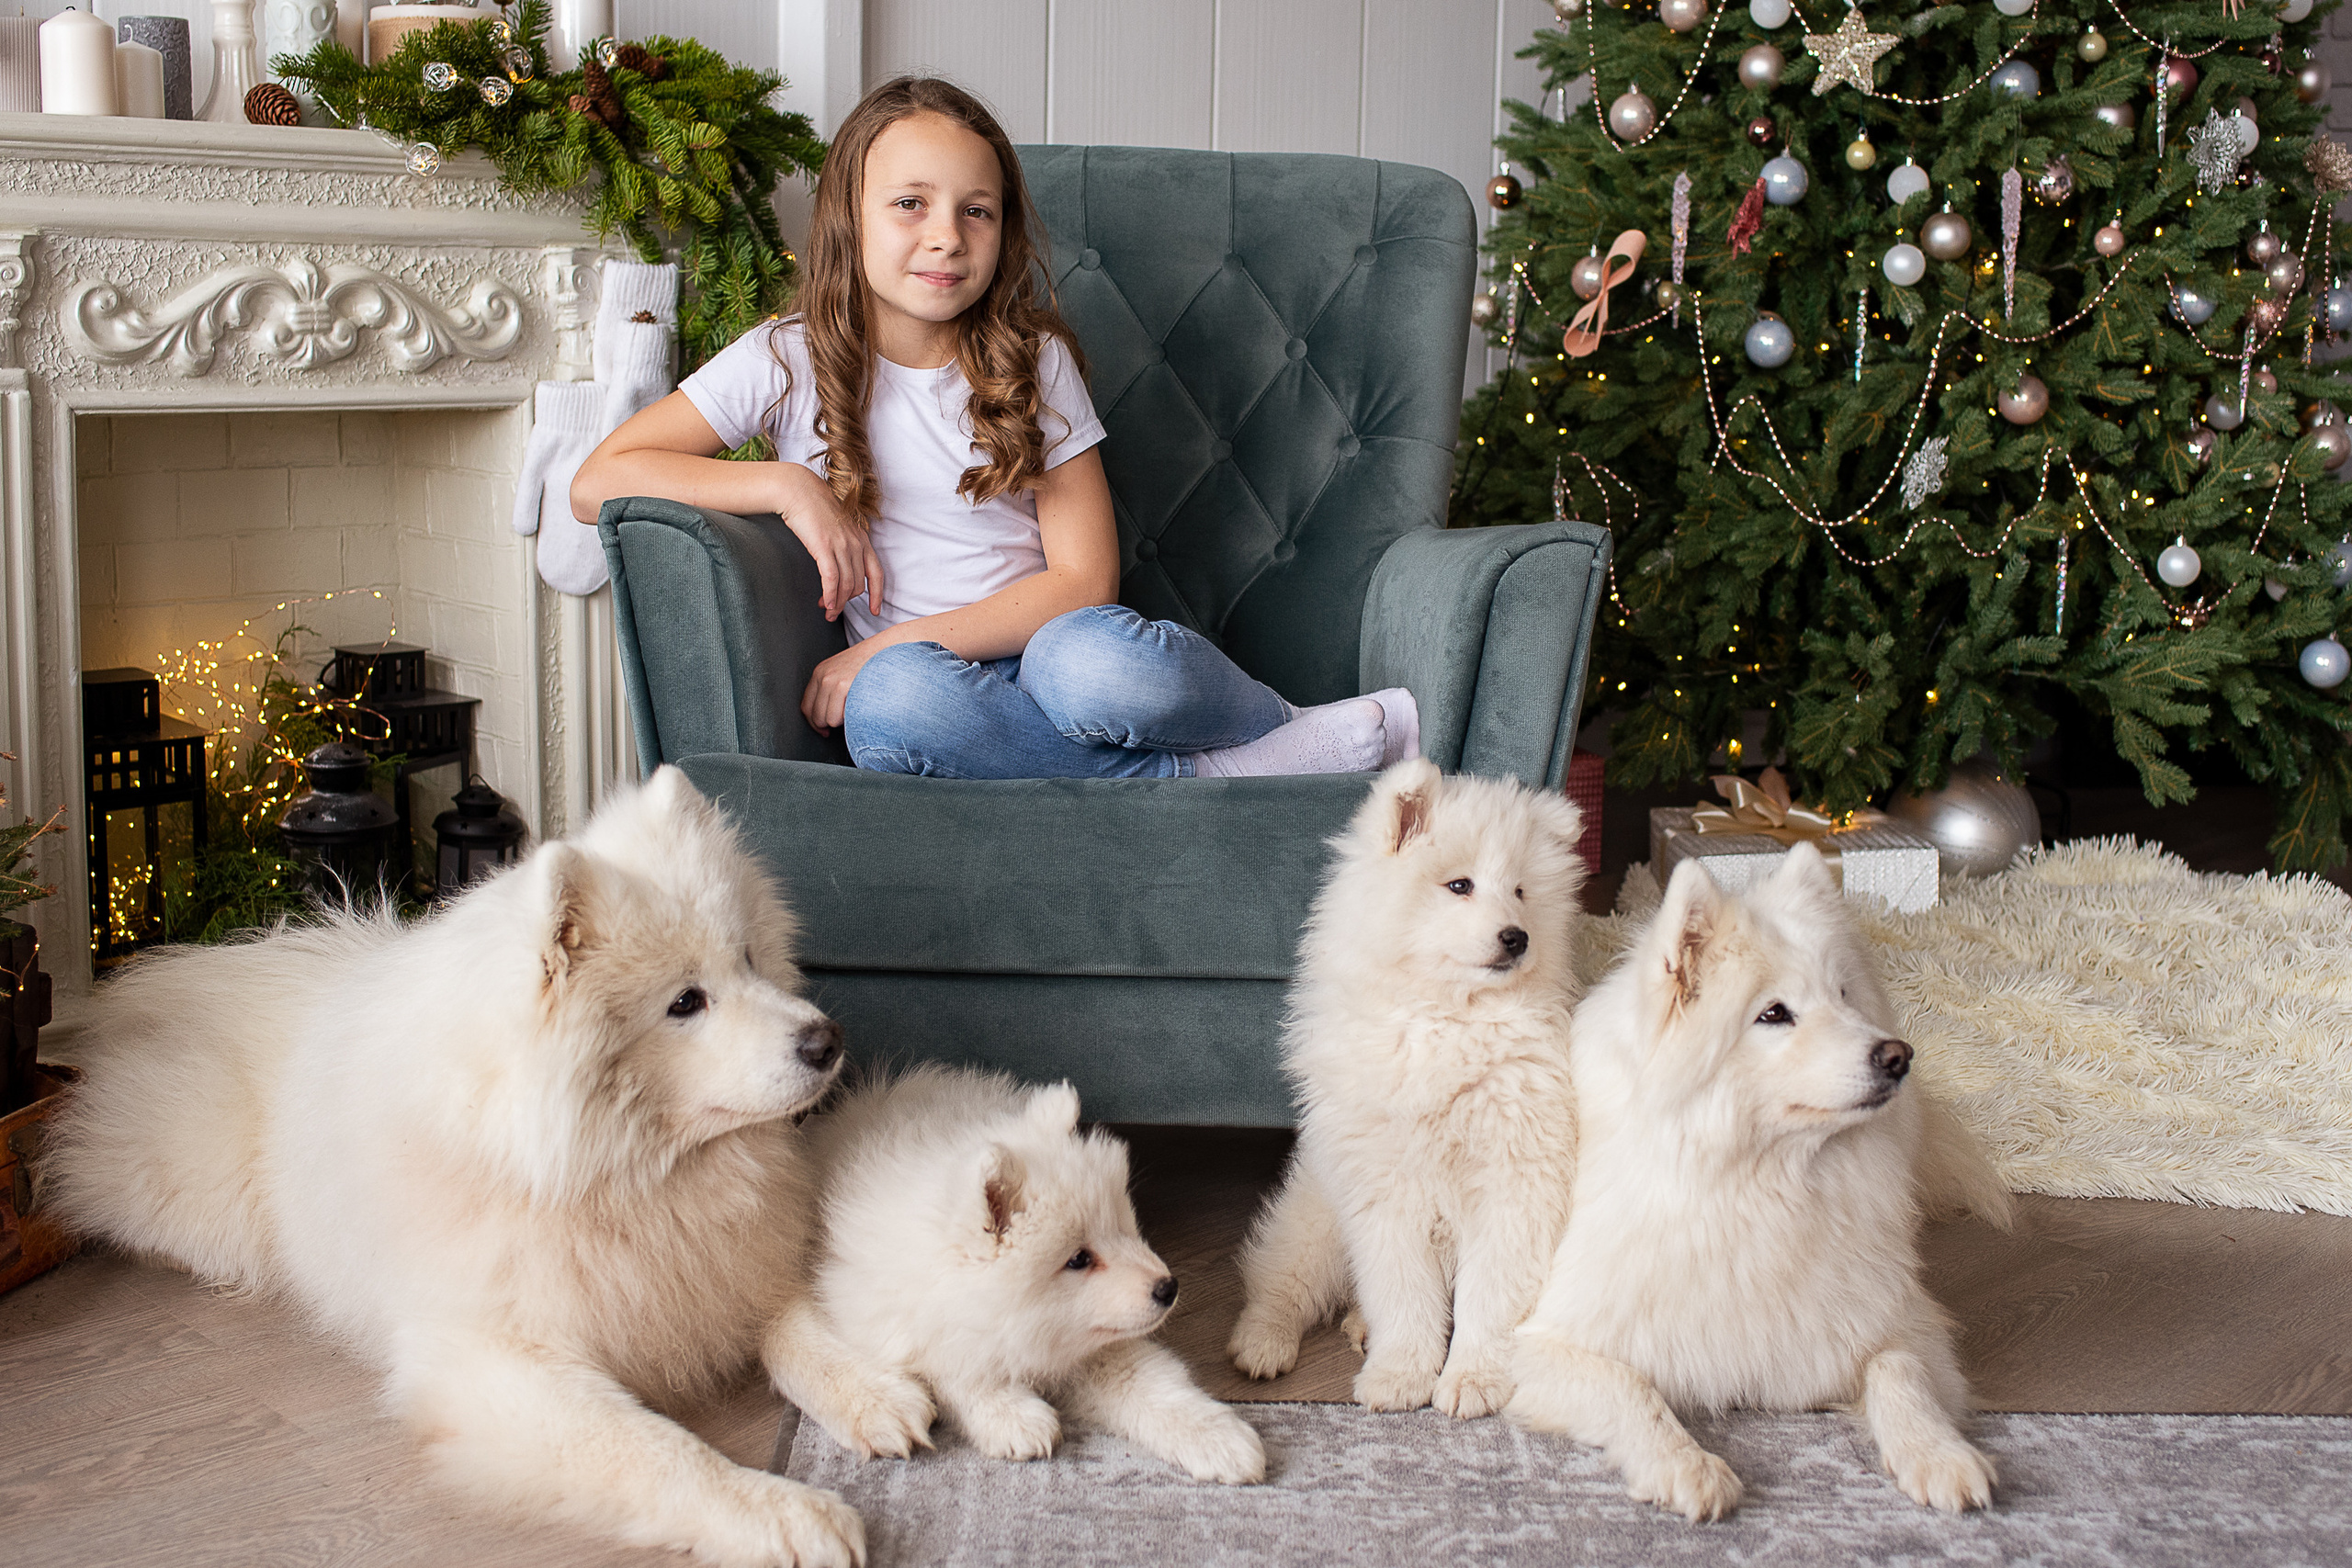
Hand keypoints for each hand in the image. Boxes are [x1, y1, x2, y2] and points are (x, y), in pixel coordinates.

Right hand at [775, 463, 884, 622]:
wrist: (799, 490)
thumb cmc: (814, 508)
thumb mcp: (838, 527)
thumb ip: (844, 544)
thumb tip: (840, 566)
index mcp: (862, 539)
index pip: (877, 573)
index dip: (877, 594)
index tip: (875, 610)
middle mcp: (856, 543)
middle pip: (858, 584)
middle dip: (847, 602)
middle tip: (833, 610)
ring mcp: (842, 545)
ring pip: (846, 585)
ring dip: (837, 603)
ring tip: (827, 611)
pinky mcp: (825, 547)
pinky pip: (832, 579)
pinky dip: (830, 595)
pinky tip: (825, 603)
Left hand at [801, 638, 887, 736]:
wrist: (889, 649)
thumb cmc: (870, 663)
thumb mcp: (843, 670)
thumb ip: (831, 688)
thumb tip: (825, 719)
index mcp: (820, 672)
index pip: (806, 707)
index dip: (815, 723)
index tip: (824, 730)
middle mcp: (823, 677)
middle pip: (817, 716)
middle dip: (830, 723)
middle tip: (844, 719)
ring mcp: (833, 682)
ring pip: (830, 719)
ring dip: (843, 720)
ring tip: (856, 707)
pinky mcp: (845, 687)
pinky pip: (842, 717)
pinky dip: (852, 717)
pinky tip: (861, 705)